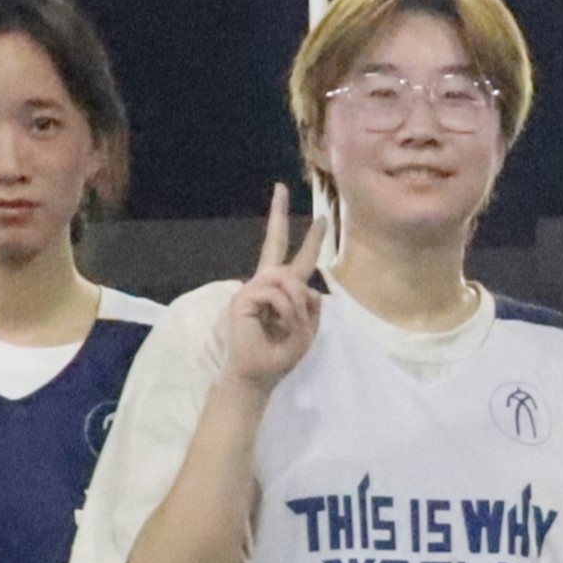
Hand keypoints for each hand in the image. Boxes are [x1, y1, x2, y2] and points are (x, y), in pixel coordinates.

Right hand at [219, 186, 330, 389]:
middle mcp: (264, 284)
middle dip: (278, 215)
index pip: (296, 260)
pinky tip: (276, 325)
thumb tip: (309, 286)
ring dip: (296, 306)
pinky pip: (275, 295)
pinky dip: (285, 312)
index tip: (320, 218)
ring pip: (286, 279)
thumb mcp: (308, 329)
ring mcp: (250, 288)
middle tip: (282, 188)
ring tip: (291, 326)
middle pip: (275, 244)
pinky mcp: (242, 299)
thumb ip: (312, 305)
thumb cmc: (280, 354)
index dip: (310, 240)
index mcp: (282, 291)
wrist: (257, 374)